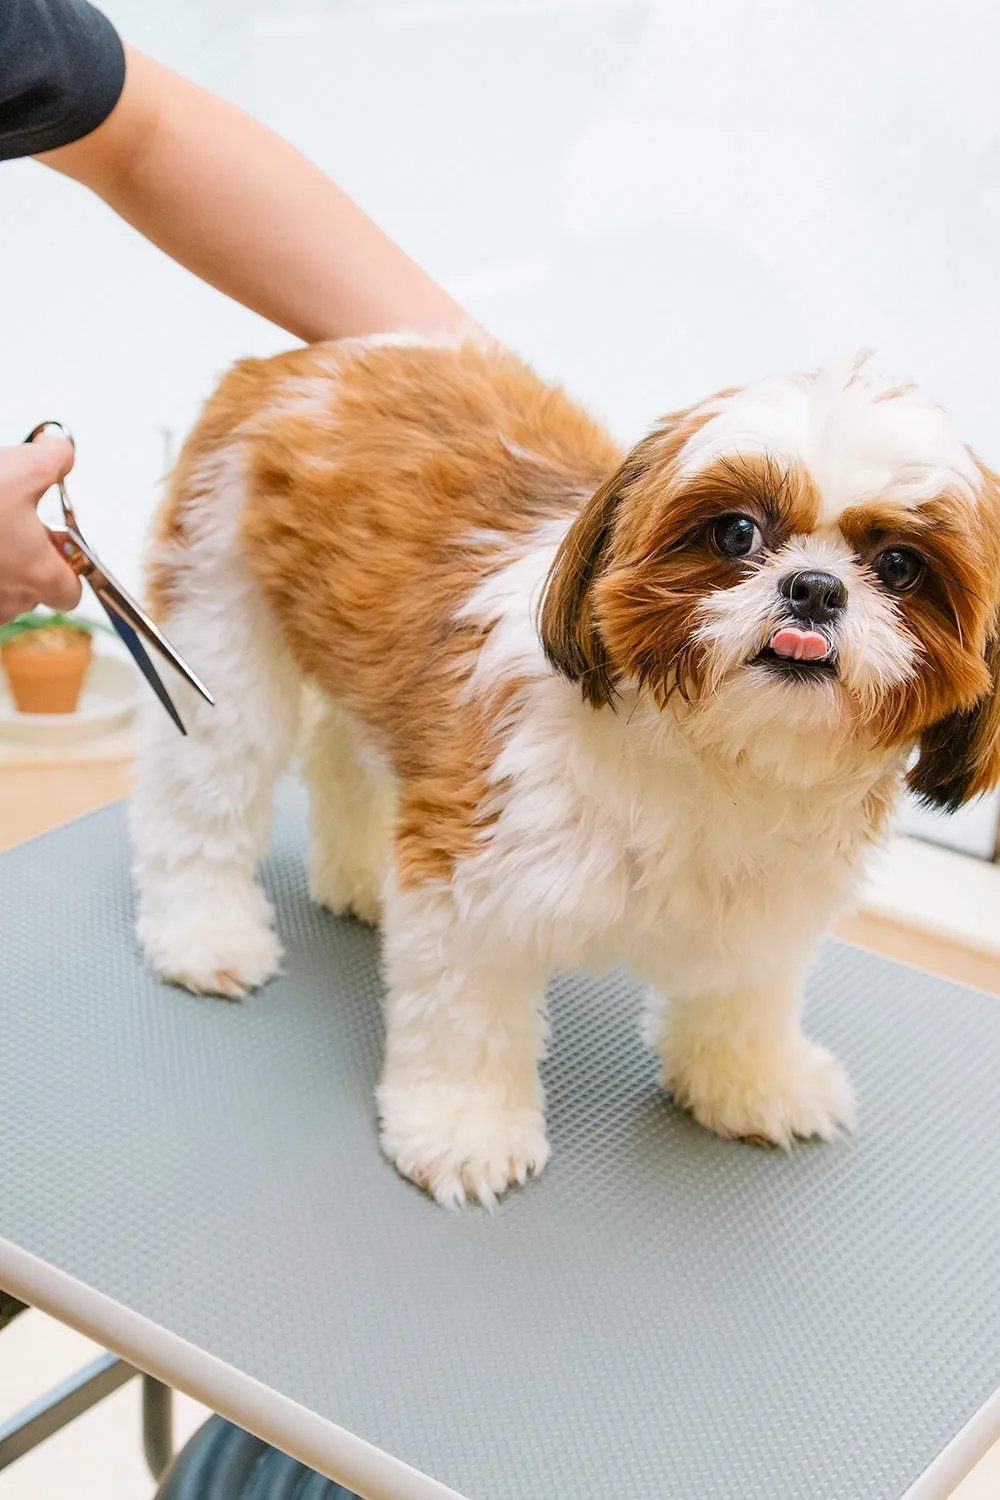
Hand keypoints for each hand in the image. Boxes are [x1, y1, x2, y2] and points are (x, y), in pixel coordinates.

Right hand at [0, 435, 81, 625]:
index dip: (67, 565)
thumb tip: (59, 451)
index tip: (55, 538)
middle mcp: (10, 601)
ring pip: (0, 591)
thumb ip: (54, 458)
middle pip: (33, 591)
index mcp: (39, 574)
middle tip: (12, 523)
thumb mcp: (21, 467)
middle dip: (27, 559)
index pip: (71, 592)